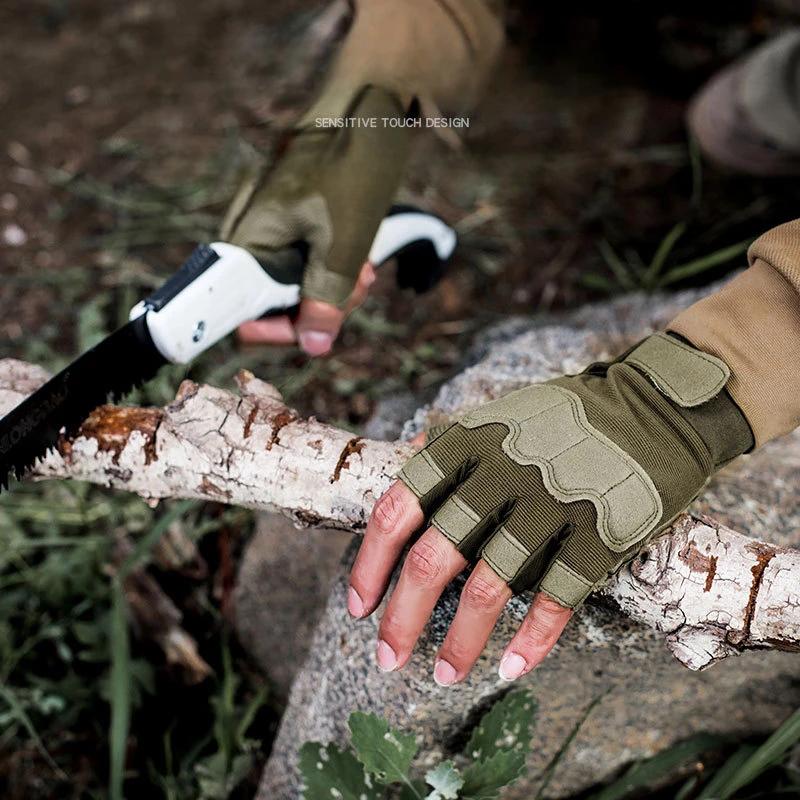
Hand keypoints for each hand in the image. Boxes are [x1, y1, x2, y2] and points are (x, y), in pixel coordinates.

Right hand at [221, 86, 410, 356]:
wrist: (370, 104)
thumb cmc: (352, 165)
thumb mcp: (344, 242)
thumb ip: (326, 297)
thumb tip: (313, 347)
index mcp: (248, 241)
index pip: (239, 310)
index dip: (278, 329)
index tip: (315, 332)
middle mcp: (253, 237)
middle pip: (274, 302)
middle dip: (322, 306)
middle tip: (360, 287)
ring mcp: (274, 228)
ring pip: (297, 284)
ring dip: (336, 288)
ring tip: (367, 270)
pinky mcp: (295, 221)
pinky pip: (308, 262)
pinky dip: (335, 268)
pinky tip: (363, 260)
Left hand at [348, 333, 752, 683]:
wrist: (652, 406)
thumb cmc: (562, 420)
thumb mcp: (495, 418)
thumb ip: (450, 450)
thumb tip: (403, 474)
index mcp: (463, 446)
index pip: (395, 512)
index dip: (370, 565)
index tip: (358, 606)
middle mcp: (499, 476)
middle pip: (433, 560)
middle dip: (401, 619)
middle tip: (386, 658)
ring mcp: (550, 506)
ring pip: (489, 590)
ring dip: (460, 643)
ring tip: (443, 676)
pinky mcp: (598, 534)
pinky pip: (555, 601)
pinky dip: (532, 642)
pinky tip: (512, 669)